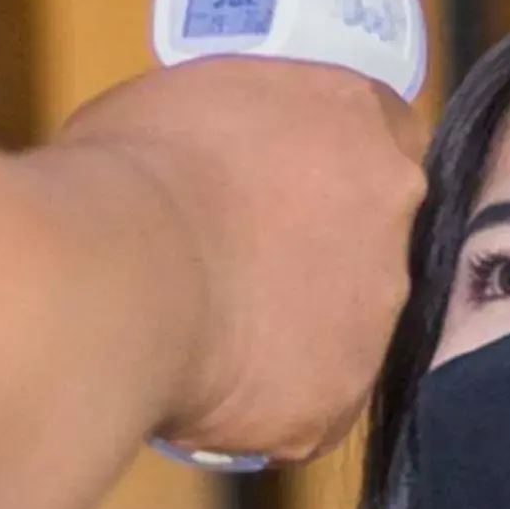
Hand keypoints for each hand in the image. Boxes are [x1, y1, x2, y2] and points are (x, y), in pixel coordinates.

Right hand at [52, 57, 424, 462]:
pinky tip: (205, 389)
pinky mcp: (342, 398)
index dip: (331, 168)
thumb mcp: (178, 105)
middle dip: (317, 256)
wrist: (116, 274)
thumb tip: (204, 170)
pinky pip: (308, 403)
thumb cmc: (129, 167)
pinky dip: (264, 402)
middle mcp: (393, 208)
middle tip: (240, 268)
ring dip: (294, 333)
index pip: (382, 135)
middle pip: (373, 237)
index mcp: (355, 115)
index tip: (284, 189)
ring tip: (210, 337)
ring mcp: (378, 310)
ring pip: (347, 328)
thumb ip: (227, 136)